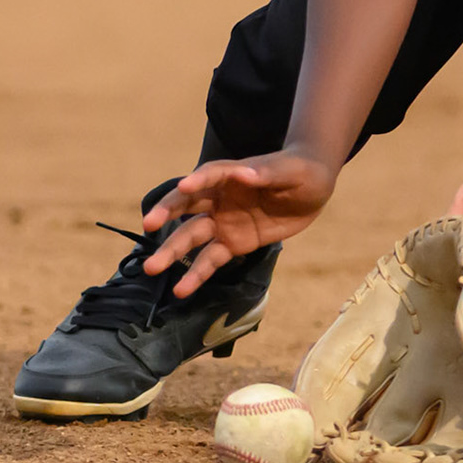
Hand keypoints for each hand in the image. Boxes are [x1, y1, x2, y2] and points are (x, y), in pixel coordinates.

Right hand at [142, 151, 336, 296]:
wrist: (313, 190)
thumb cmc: (301, 171)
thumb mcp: (289, 172)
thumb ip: (266, 174)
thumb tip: (244, 173)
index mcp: (231, 175)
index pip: (209, 175)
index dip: (198, 181)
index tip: (183, 187)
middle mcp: (219, 198)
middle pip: (187, 205)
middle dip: (166, 213)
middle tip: (148, 225)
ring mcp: (223, 222)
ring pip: (191, 237)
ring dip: (171, 251)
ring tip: (151, 268)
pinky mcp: (233, 244)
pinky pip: (210, 260)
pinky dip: (196, 275)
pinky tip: (181, 291)